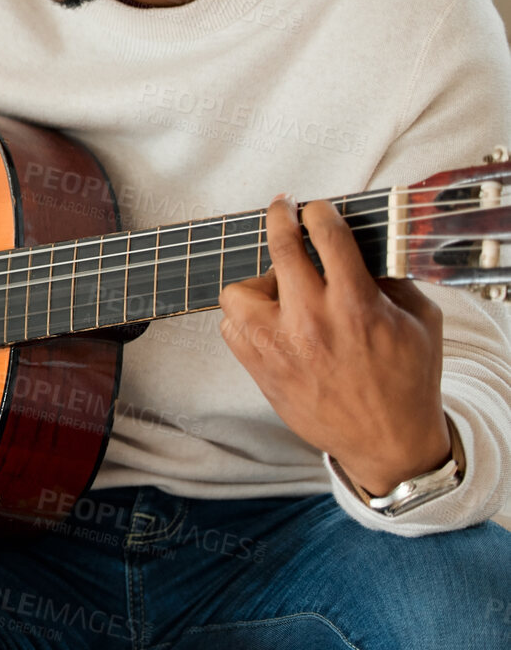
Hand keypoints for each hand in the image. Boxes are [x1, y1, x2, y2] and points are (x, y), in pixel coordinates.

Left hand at [218, 194, 452, 497]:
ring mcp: (280, 346)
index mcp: (356, 305)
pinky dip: (245, 319)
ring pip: (238, 291)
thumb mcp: (420, 322)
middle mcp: (312, 321)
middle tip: (282, 209)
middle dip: (279, 217)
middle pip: (280, 248)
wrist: (388, 442)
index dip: (318, 212)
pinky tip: (269, 322)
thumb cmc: (407, 382)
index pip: (327, 236)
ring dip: (258, 284)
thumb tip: (358, 249)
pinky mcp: (260, 369)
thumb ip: (389, 280)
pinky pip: (230, 327)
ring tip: (280, 292)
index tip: (314, 207)